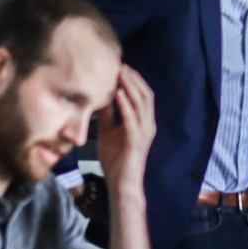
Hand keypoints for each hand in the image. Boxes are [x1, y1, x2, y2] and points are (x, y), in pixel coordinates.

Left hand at [98, 64, 157, 195]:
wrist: (122, 184)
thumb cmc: (116, 160)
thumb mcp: (109, 131)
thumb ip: (107, 114)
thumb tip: (99, 96)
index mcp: (143, 122)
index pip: (143, 94)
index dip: (133, 79)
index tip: (119, 66)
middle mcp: (148, 125)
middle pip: (145, 94)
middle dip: (133, 78)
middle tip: (119, 64)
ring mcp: (144, 133)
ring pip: (142, 103)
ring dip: (130, 86)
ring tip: (119, 73)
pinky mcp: (137, 141)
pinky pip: (132, 119)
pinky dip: (125, 105)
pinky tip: (116, 93)